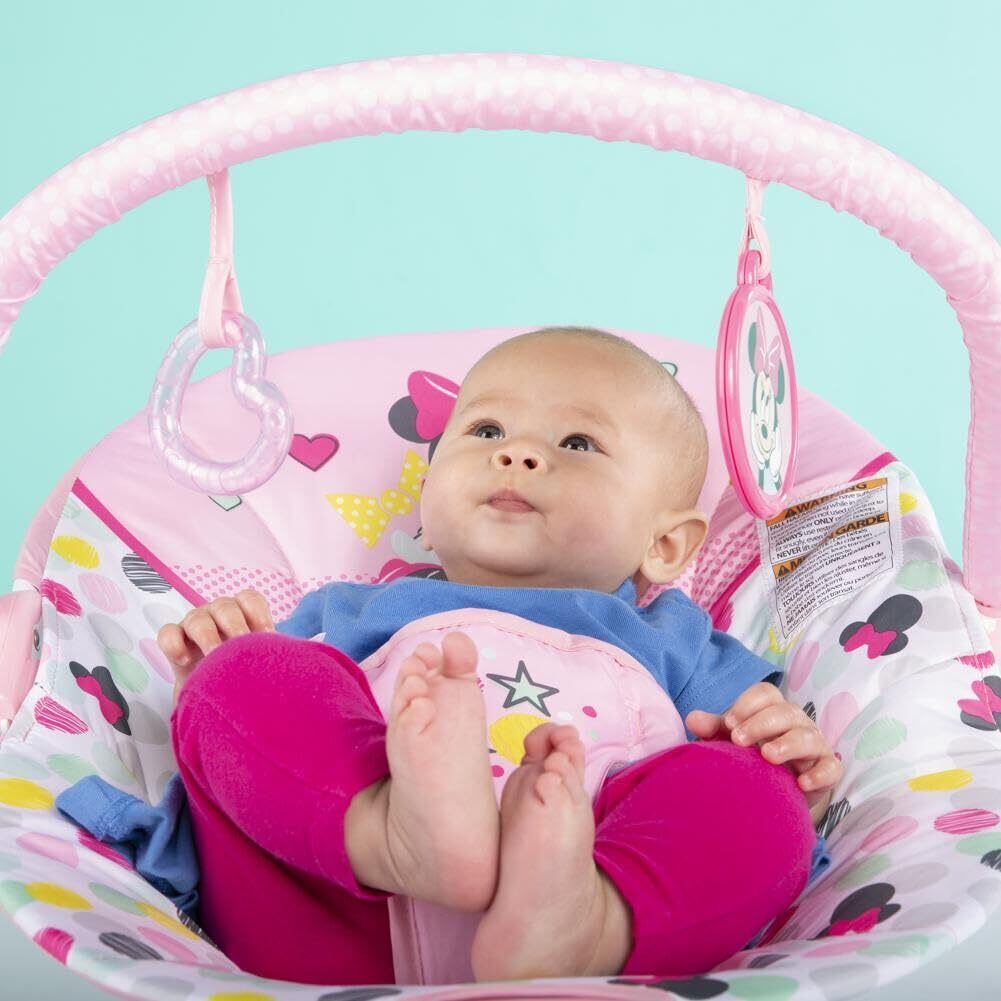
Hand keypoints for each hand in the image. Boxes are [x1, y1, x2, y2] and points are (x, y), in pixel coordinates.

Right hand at [156, 589, 274, 706]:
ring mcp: (193, 624)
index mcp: (242, 613)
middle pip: (225, 607)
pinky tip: (185, 661)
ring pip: (196, 618)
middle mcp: (217, 614)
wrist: (212, 695)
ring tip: (215, 656)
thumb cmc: (242, 671)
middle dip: (235, 626)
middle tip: (242, 647)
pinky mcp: (172, 640)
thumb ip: (272, 656)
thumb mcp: (259, 661)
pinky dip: (175, 644)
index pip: (250, 599)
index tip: (268, 637)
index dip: (259, 614)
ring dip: (207, 636)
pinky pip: (167, 634)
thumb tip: (298, 660)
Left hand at [686, 682, 843, 825]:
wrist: (777, 792)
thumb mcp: (731, 742)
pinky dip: (819, 774)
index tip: (729, 724)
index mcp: (773, 709)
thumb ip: (714, 729)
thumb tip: (692, 718)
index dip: (748, 704)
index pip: (766, 694)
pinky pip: (831, 769)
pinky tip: (801, 783)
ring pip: (808, 737)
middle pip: (786, 712)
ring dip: (788, 744)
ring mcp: (815, 745)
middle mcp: (797, 722)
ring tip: (768, 756)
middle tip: (739, 740)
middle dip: (761, 723)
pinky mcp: (827, 772)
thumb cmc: (751, 757)